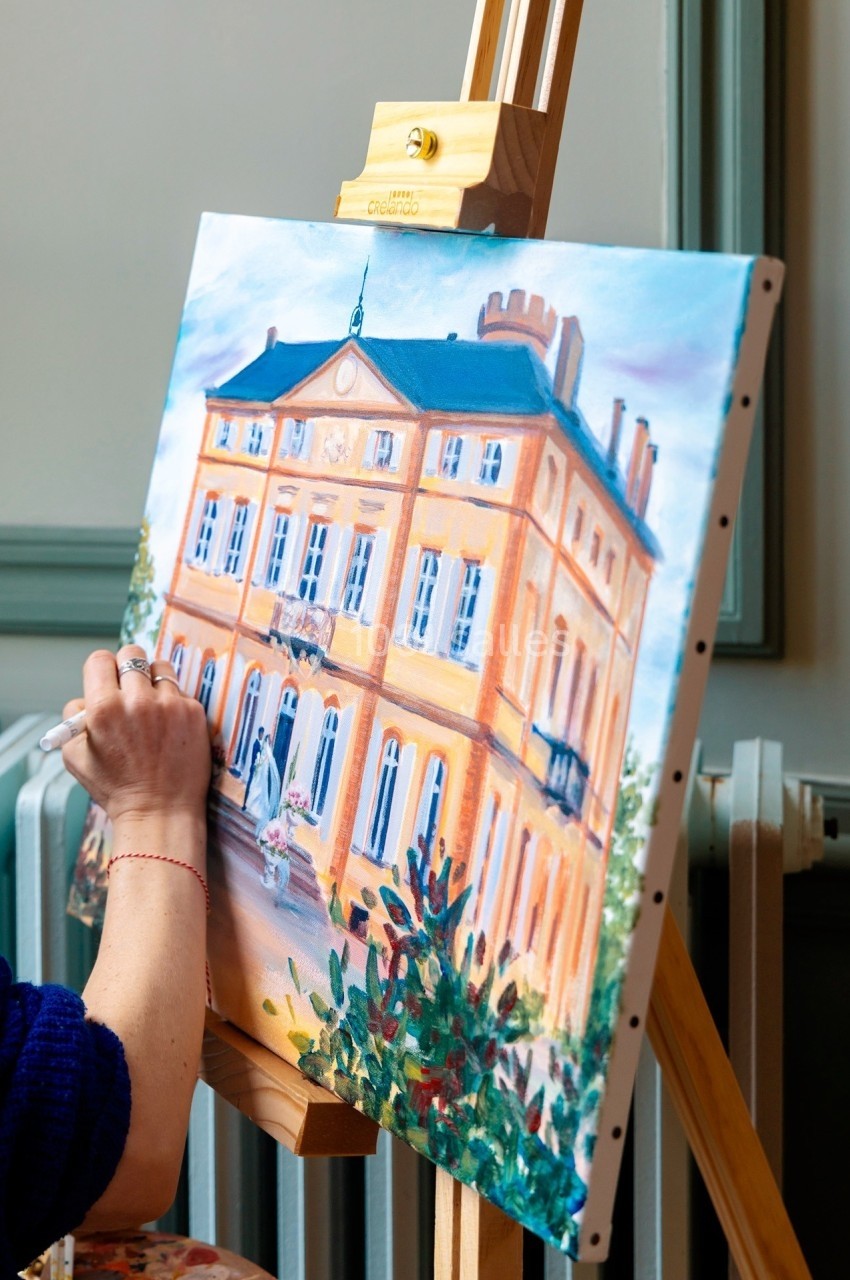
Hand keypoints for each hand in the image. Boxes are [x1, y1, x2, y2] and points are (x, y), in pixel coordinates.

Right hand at [62, 644, 211, 824]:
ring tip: (151, 708)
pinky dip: (173, 704)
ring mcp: (169, 704)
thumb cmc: (116, 788)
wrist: (160, 812)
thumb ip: (74, 719)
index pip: (100, 659)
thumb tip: (86, 695)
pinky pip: (180, 692)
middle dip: (128, 667)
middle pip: (132, 654)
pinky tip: (168, 729)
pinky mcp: (194, 712)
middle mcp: (137, 701)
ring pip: (160, 668)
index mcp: (103, 708)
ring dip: (153, 682)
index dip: (101, 669)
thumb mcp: (76, 757)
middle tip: (129, 687)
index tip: (107, 681)